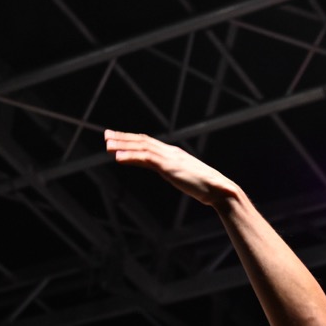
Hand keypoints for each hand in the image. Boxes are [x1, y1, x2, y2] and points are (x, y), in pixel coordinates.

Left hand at [105, 130, 239, 207]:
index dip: (132, 139)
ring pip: (142, 147)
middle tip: (106, 135)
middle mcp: (170, 152)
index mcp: (173, 153)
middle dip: (123, 138)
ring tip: (107, 146)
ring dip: (123, 146)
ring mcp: (170, 158)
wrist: (219, 190)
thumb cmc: (206, 187)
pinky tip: (118, 158)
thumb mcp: (186, 176)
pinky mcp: (170, 167)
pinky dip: (131, 157)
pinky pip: (146, 159)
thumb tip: (172, 172)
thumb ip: (176, 172)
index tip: (117, 138)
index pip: (149, 142)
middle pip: (142, 141)